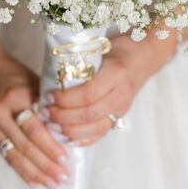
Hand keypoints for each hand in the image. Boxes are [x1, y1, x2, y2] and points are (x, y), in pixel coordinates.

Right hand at [0, 53, 68, 188]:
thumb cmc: (16, 75)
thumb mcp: (35, 82)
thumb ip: (50, 105)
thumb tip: (74, 130)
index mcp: (14, 97)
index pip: (33, 127)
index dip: (49, 146)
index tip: (66, 159)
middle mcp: (0, 113)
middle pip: (25, 145)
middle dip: (45, 165)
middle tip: (64, 179)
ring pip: (15, 155)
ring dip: (35, 174)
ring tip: (53, 186)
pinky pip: (7, 157)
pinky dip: (22, 172)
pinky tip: (35, 184)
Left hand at [45, 32, 175, 146]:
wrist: (143, 57)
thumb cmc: (115, 50)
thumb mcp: (97, 49)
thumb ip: (78, 62)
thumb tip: (48, 76)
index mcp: (115, 73)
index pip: (88, 93)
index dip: (66, 99)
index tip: (49, 96)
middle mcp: (121, 93)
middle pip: (90, 113)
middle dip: (63, 116)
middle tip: (45, 112)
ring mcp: (122, 108)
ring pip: (96, 128)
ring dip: (70, 130)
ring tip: (51, 125)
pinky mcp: (120, 116)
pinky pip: (102, 133)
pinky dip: (83, 139)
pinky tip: (67, 137)